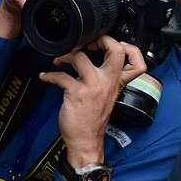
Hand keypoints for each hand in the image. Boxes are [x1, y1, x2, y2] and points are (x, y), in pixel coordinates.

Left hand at [40, 35, 145, 168]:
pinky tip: (45, 77)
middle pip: (116, 51)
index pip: (135, 61)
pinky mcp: (77, 93)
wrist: (86, 141)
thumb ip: (105, 79)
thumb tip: (92, 61)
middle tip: (85, 44)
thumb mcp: (107, 97)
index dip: (125, 47)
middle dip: (100, 40)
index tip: (106, 45)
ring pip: (80, 57)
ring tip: (59, 61)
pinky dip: (49, 75)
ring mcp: (93, 86)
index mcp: (117, 83)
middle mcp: (107, 82)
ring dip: (65, 56)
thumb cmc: (93, 119)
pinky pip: (60, 76)